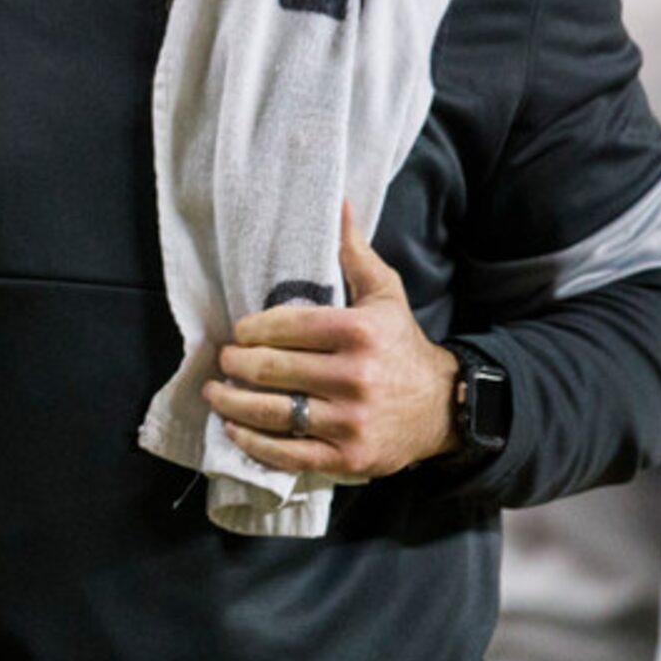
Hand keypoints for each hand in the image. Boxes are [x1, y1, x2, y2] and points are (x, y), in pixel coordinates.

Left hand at [205, 203, 459, 480]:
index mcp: (358, 331)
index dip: (249, 330)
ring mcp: (351, 420)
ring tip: (215, 393)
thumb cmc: (401, 344)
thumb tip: (337, 203)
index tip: (238, 334)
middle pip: (268, 369)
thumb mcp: (385, 294)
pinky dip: (252, 443)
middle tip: (223, 362)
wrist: (444, 408)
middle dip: (233, 364)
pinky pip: (286, 452)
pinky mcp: (348, 457)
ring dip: (231, 403)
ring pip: (270, 411)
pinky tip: (235, 430)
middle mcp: (354, 376)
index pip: (282, 326)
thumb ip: (353, 253)